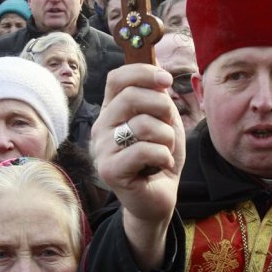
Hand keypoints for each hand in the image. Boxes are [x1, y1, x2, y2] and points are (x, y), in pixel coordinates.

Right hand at [91, 65, 185, 270]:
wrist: (158, 198)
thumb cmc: (160, 158)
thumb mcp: (164, 122)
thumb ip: (159, 99)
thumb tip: (160, 80)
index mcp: (111, 110)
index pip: (117, 78)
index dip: (143, 73)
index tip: (167, 81)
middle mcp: (101, 127)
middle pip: (131, 96)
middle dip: (162, 107)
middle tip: (170, 125)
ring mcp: (102, 149)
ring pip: (142, 124)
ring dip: (166, 137)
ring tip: (164, 151)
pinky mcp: (109, 170)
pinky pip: (144, 150)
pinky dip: (163, 156)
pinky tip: (162, 165)